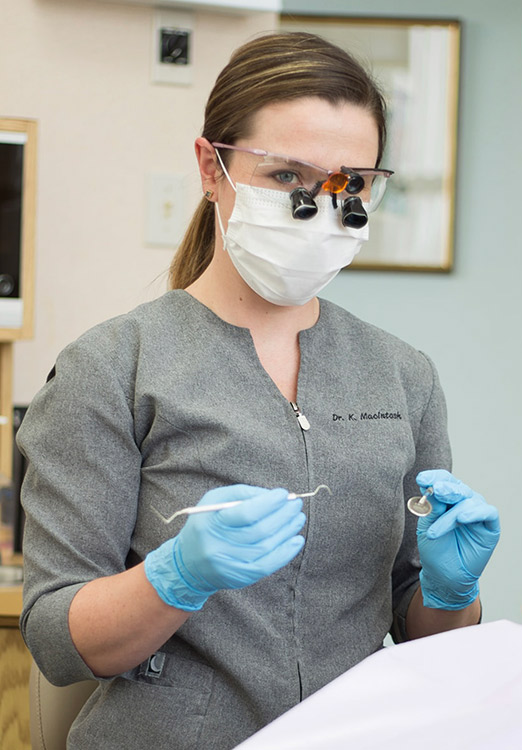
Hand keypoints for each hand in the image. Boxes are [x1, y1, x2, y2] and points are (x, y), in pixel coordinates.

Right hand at [145, 484, 305, 610]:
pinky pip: (268, 565)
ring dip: (287, 531)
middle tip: (295, 504)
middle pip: (260, 530)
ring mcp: (230, 564)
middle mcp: (219, 546)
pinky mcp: (240, 577)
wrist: (189, 563)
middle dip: (283, 515)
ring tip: (297, 518)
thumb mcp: (214, 502)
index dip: (269, 503)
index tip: (283, 494)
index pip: (245, 513)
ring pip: (267, 547)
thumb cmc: (206, 525)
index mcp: (210, 523)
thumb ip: (242, 494)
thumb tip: (272, 495)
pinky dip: (286, 552)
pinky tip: (296, 540)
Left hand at [415, 469, 499, 609]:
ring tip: (434, 532)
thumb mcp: (427, 527)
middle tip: (436, 490)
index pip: (442, 480)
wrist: (444, 576)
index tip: (421, 479)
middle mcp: (462, 502)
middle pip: (457, 487)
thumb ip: (432, 509)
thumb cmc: (435, 550)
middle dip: (445, 488)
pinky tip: (463, 518)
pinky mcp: (490, 526)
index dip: (433, 477)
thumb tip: (433, 489)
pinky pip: (488, 512)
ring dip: (450, 516)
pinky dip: (476, 512)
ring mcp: (476, 512)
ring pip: (468, 501)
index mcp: (446, 498)